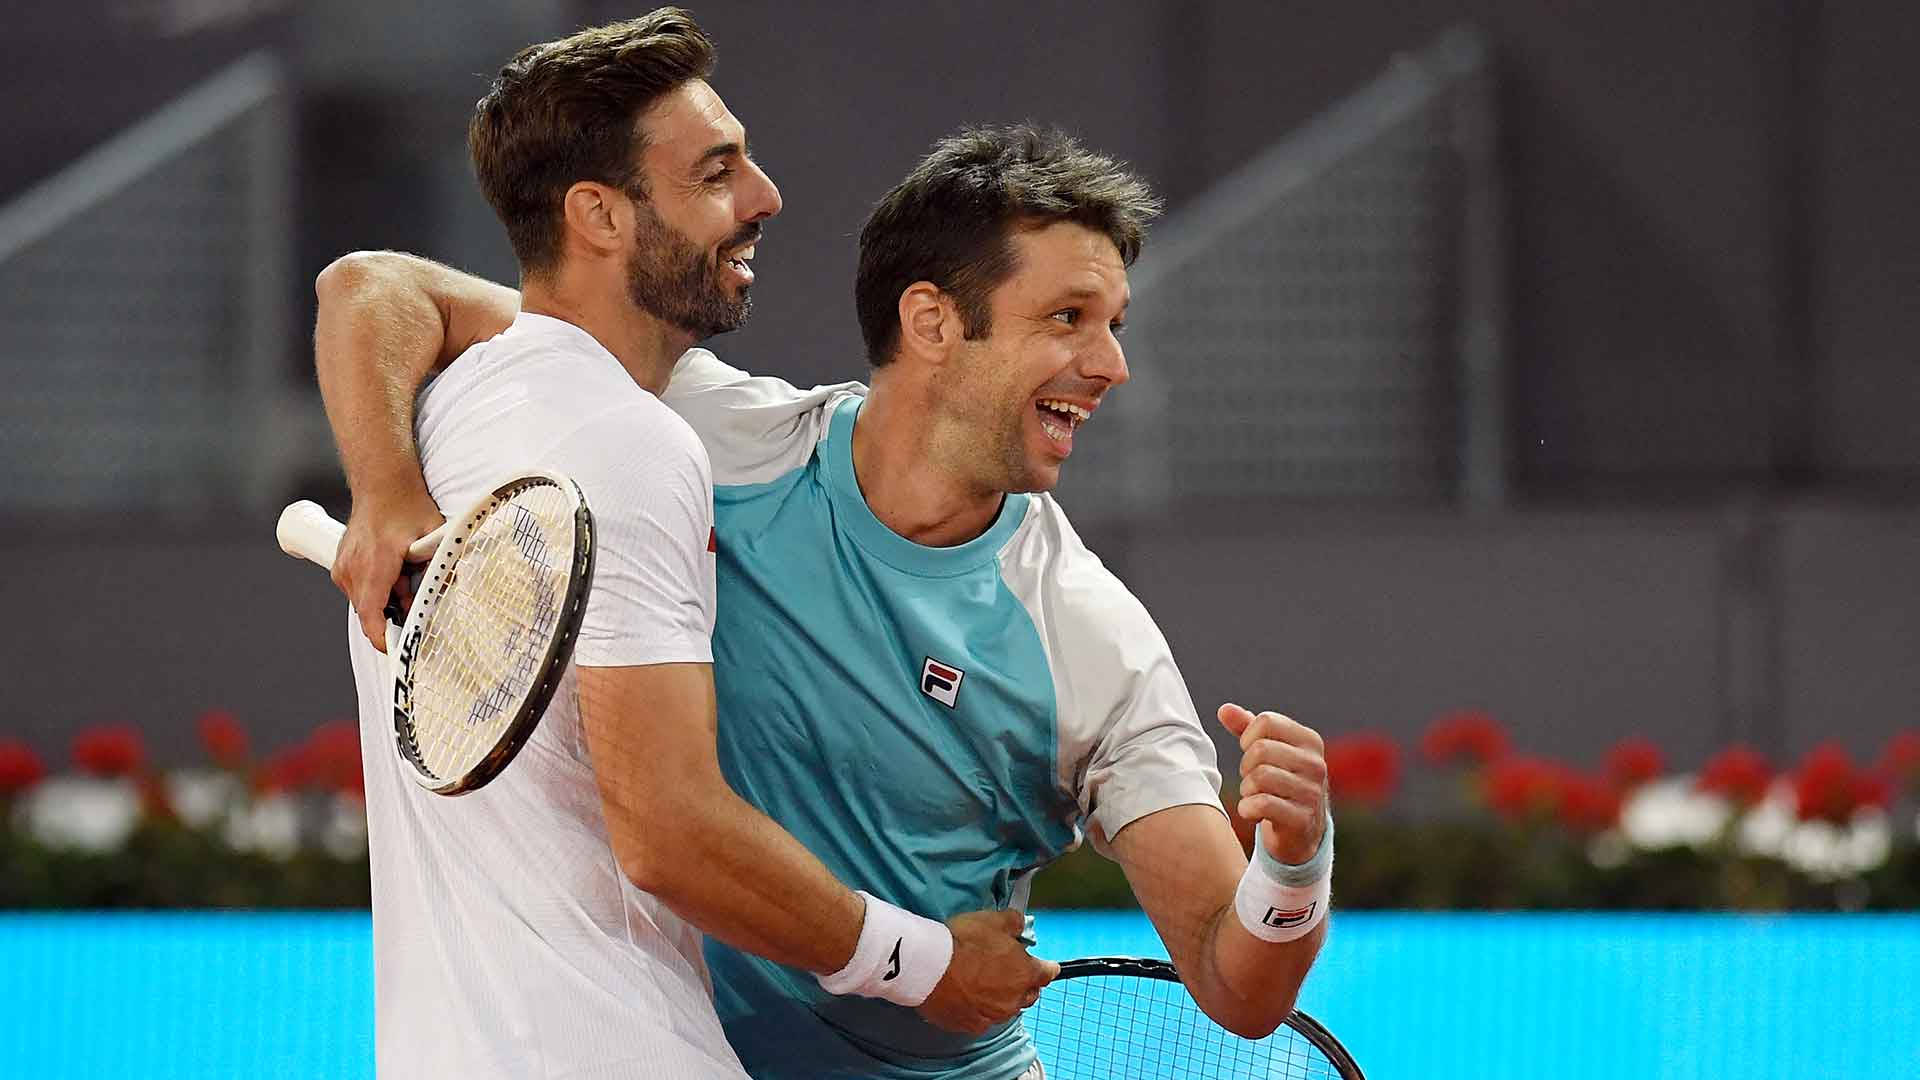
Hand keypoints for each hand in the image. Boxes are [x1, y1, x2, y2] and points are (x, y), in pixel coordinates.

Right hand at [333, 490, 444, 652]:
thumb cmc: (404, 504)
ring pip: (367, 601)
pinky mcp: (343, 564)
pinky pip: (361, 589)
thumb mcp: (433, 535)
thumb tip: (455, 586)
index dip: (383, 639)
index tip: (396, 651)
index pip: (371, 616)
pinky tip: (397, 572)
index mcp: (373, 566)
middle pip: (371, 613)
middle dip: (394, 617)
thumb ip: (443, 564)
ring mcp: (344, 567)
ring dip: (389, 600)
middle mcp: (352, 569)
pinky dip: (380, 588)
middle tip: (418, 609)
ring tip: (408, 577)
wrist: (381, 481)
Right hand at [915, 909, 1057, 1035]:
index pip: (1047, 973)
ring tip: (989, 985)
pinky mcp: (971, 1025)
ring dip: (1004, 998)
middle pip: (1029, 994)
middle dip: (1026, 983)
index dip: (1047, 967)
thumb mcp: (991, 920)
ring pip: (1007, 1009)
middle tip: (1014, 972)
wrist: (929, 967)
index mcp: (1024, 973)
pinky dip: (981, 1010)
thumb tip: (1019, 924)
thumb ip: (1012, 922)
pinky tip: (971, 998)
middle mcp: (1013, 998)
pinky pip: (984, 1019)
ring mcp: (992, 1015)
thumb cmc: (962, 942)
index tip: (1048, 967)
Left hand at [1216, 704, 1328, 864]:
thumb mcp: (1268, 751)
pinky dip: (1248, 809)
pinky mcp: (1303, 819)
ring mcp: (1312, 792)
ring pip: (1260, 777)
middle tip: (1251, 779)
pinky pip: (1262, 804)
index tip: (1251, 753)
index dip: (1248, 738)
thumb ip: (1247, 728)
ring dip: (1247, 790)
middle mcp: (1315, 764)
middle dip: (1245, 766)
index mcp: (1309, 740)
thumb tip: (1224, 710)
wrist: (1301, 830)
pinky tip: (1254, 812)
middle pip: (1260, 749)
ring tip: (1254, 796)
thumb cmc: (1280, 782)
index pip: (1266, 722)